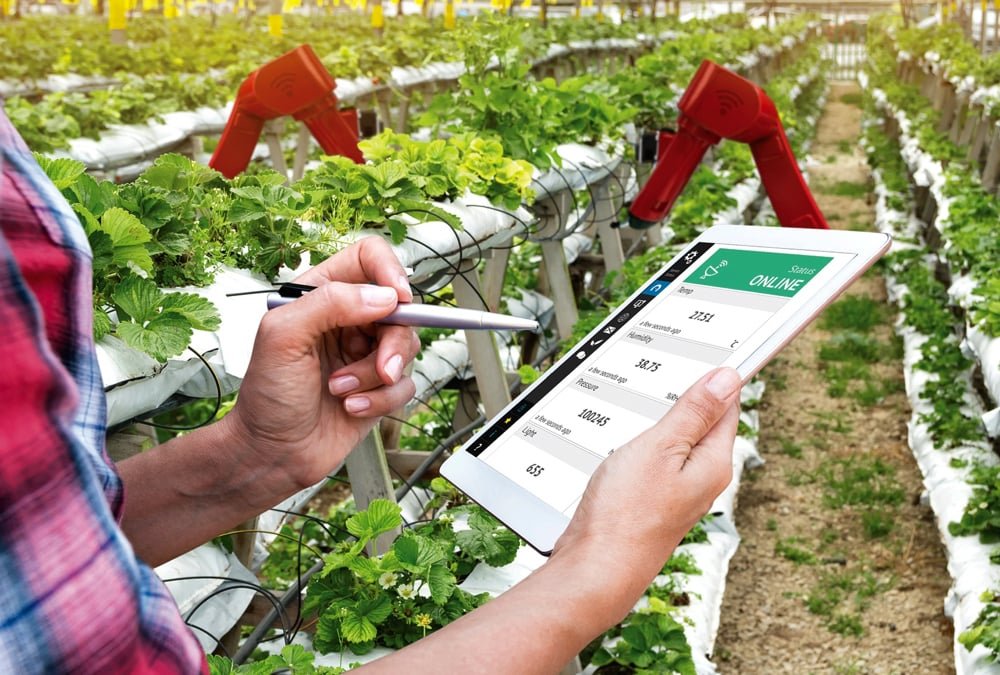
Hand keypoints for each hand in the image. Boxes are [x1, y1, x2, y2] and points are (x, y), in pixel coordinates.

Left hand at [222, 238, 420, 503]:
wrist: (272, 454)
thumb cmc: (266, 398)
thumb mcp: (282, 338)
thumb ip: (328, 304)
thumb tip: (382, 296)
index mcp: (320, 295)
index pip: (368, 259)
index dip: (389, 271)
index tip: (397, 298)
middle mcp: (347, 319)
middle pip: (399, 307)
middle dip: (392, 342)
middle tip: (381, 366)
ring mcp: (365, 353)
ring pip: (406, 347)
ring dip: (377, 375)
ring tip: (343, 390)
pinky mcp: (379, 386)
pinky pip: (405, 384)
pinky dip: (381, 399)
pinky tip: (352, 407)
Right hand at [551, 367, 740, 609]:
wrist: (595, 567)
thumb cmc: (625, 515)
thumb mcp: (660, 448)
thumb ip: (693, 413)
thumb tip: (727, 380)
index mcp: (713, 463)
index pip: (727, 407)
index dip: (719, 378)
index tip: (712, 353)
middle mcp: (702, 480)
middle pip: (705, 424)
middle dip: (690, 397)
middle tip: (674, 370)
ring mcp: (677, 493)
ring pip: (679, 443)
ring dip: (665, 421)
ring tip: (650, 402)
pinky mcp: (652, 502)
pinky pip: (658, 462)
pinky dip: (647, 444)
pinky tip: (630, 441)